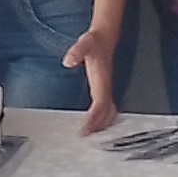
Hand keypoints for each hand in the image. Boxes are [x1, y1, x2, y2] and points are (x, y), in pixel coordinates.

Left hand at [65, 18, 119, 133]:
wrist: (105, 37)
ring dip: (102, 126)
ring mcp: (107, 89)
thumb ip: (77, 52)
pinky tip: (96, 126)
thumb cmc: (94, 42)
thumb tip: (68, 61)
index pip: (99, 104)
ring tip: (90, 137)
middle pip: (106, 114)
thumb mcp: (84, 43)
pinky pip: (107, 109)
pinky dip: (103, 119)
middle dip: (97, 127)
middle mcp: (106, 88)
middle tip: (84, 139)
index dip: (93, 118)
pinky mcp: (105, 89)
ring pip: (109, 113)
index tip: (84, 129)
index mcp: (102, 80)